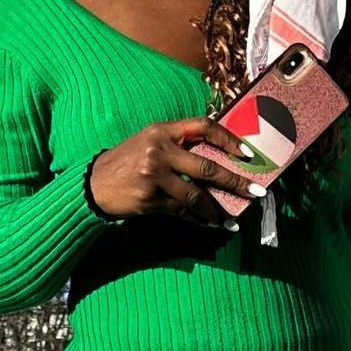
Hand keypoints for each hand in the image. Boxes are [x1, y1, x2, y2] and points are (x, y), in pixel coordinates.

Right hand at [88, 116, 261, 225]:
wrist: (93, 183)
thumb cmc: (126, 160)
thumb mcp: (149, 141)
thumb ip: (177, 143)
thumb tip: (217, 155)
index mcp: (162, 130)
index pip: (203, 127)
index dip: (228, 139)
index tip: (247, 155)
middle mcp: (160, 150)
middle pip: (207, 167)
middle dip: (235, 182)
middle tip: (256, 192)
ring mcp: (154, 176)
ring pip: (196, 196)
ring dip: (216, 210)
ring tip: (230, 219)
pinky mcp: (149, 199)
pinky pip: (181, 211)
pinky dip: (197, 219)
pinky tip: (209, 224)